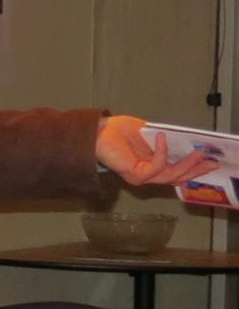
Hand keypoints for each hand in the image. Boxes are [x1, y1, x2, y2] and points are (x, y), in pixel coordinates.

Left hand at [96, 115, 219, 187]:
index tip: (211, 162)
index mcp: (149, 166)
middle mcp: (146, 175)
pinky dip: (162, 152)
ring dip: (187, 164)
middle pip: (177, 177)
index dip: (193, 168)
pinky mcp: (135, 173)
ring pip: (170, 175)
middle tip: (212, 163)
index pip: (175, 172)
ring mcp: (141, 176)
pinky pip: (156, 167)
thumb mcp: (149, 134)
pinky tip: (162, 138)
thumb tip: (185, 142)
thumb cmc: (117, 132)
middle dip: (196, 170)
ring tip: (199, 153)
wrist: (97, 131)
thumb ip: (166, 142)